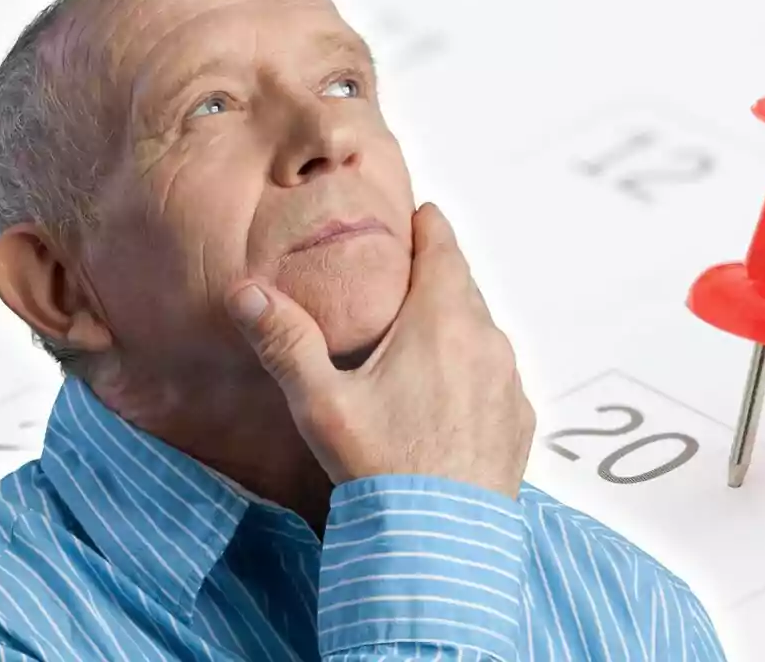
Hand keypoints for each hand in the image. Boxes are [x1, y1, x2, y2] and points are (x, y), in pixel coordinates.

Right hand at [226, 202, 535, 499]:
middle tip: (400, 278)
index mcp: (442, 319)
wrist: (442, 547)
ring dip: (454, 324)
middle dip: (434, 275)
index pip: (442, 244)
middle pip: (462, 285)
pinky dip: (473, 370)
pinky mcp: (519, 420)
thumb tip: (245, 291)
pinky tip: (444, 395)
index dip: (425, 226)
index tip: (414, 217)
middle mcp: (487, 340)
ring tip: (417, 338)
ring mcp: (509, 382)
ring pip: (482, 330)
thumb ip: (286, 341)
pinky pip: (496, 375)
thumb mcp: (322, 403)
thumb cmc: (382, 470)